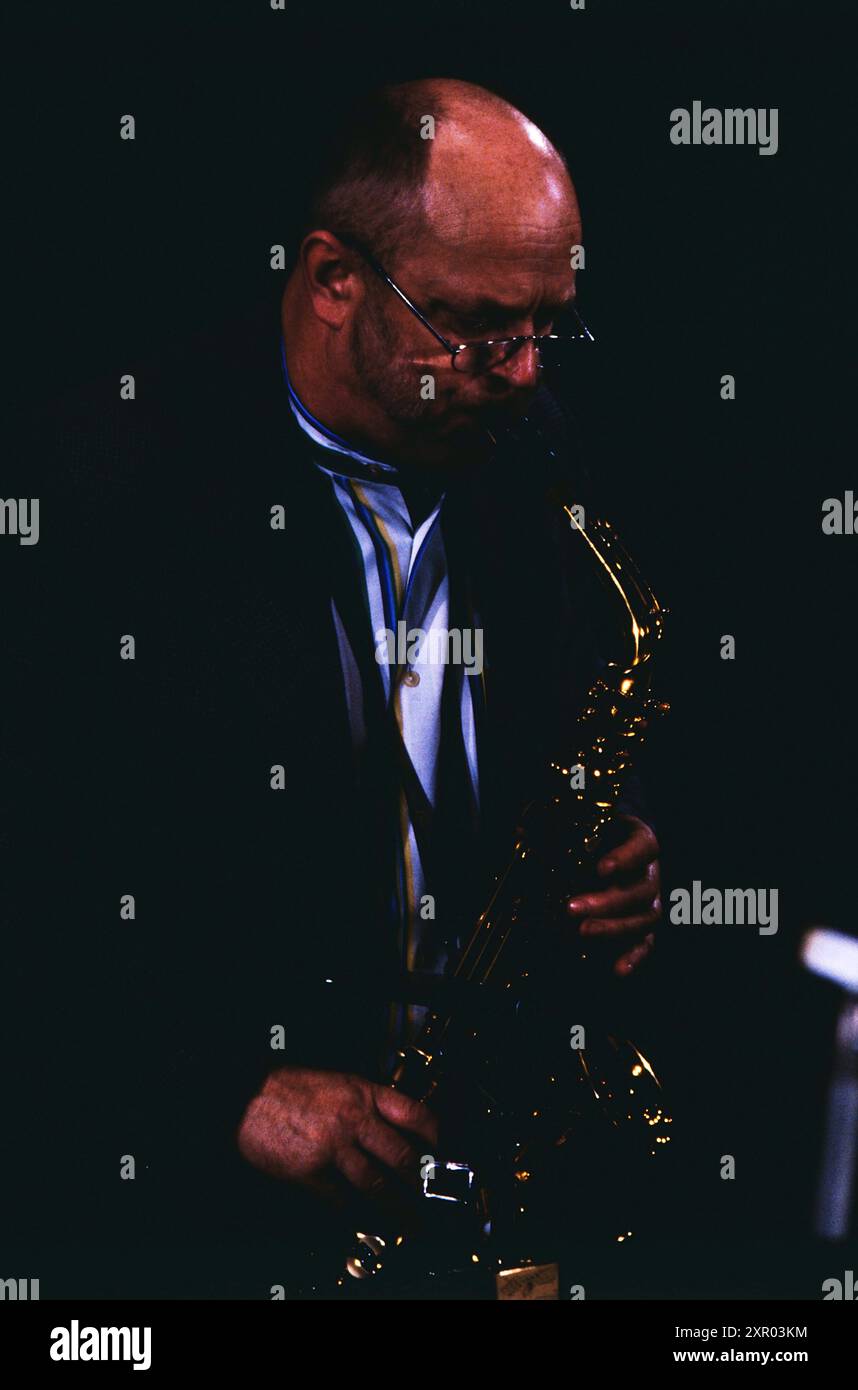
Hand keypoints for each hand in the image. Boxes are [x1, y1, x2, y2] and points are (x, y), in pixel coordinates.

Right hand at [236, 1066, 438, 1213]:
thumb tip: (388, 1128)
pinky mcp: (310, 1170)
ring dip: (396, 1207)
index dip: (434, 1136)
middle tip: (430, 1198)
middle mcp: (353, 1118)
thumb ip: (362, 1104)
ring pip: (376, 1183)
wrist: (246, 1095)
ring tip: (408, 1222)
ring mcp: (333, 1146)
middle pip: (401, 1155)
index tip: (441, 1153)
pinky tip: (359, 1219)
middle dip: (421, 1183)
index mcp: (362, 1092)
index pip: (413, 1113)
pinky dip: (351, 1212)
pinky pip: (339, 1198)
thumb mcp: (335, 1083)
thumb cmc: (286, 1087)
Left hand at [566, 814, 660, 976]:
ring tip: (583, 932)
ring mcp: (650, 901)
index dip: (625, 859)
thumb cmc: (596, 835)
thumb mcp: (584, 824)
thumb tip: (520, 829)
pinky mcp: (644, 925)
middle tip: (572, 908)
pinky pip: (645, 943)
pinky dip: (632, 957)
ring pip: (644, 918)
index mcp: (640, 840)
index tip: (601, 869)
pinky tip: (617, 970)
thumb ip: (558, 827)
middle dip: (606, 902)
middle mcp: (650, 873)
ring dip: (613, 928)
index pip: (642, 847)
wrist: (611, 847)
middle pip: (639, 889)